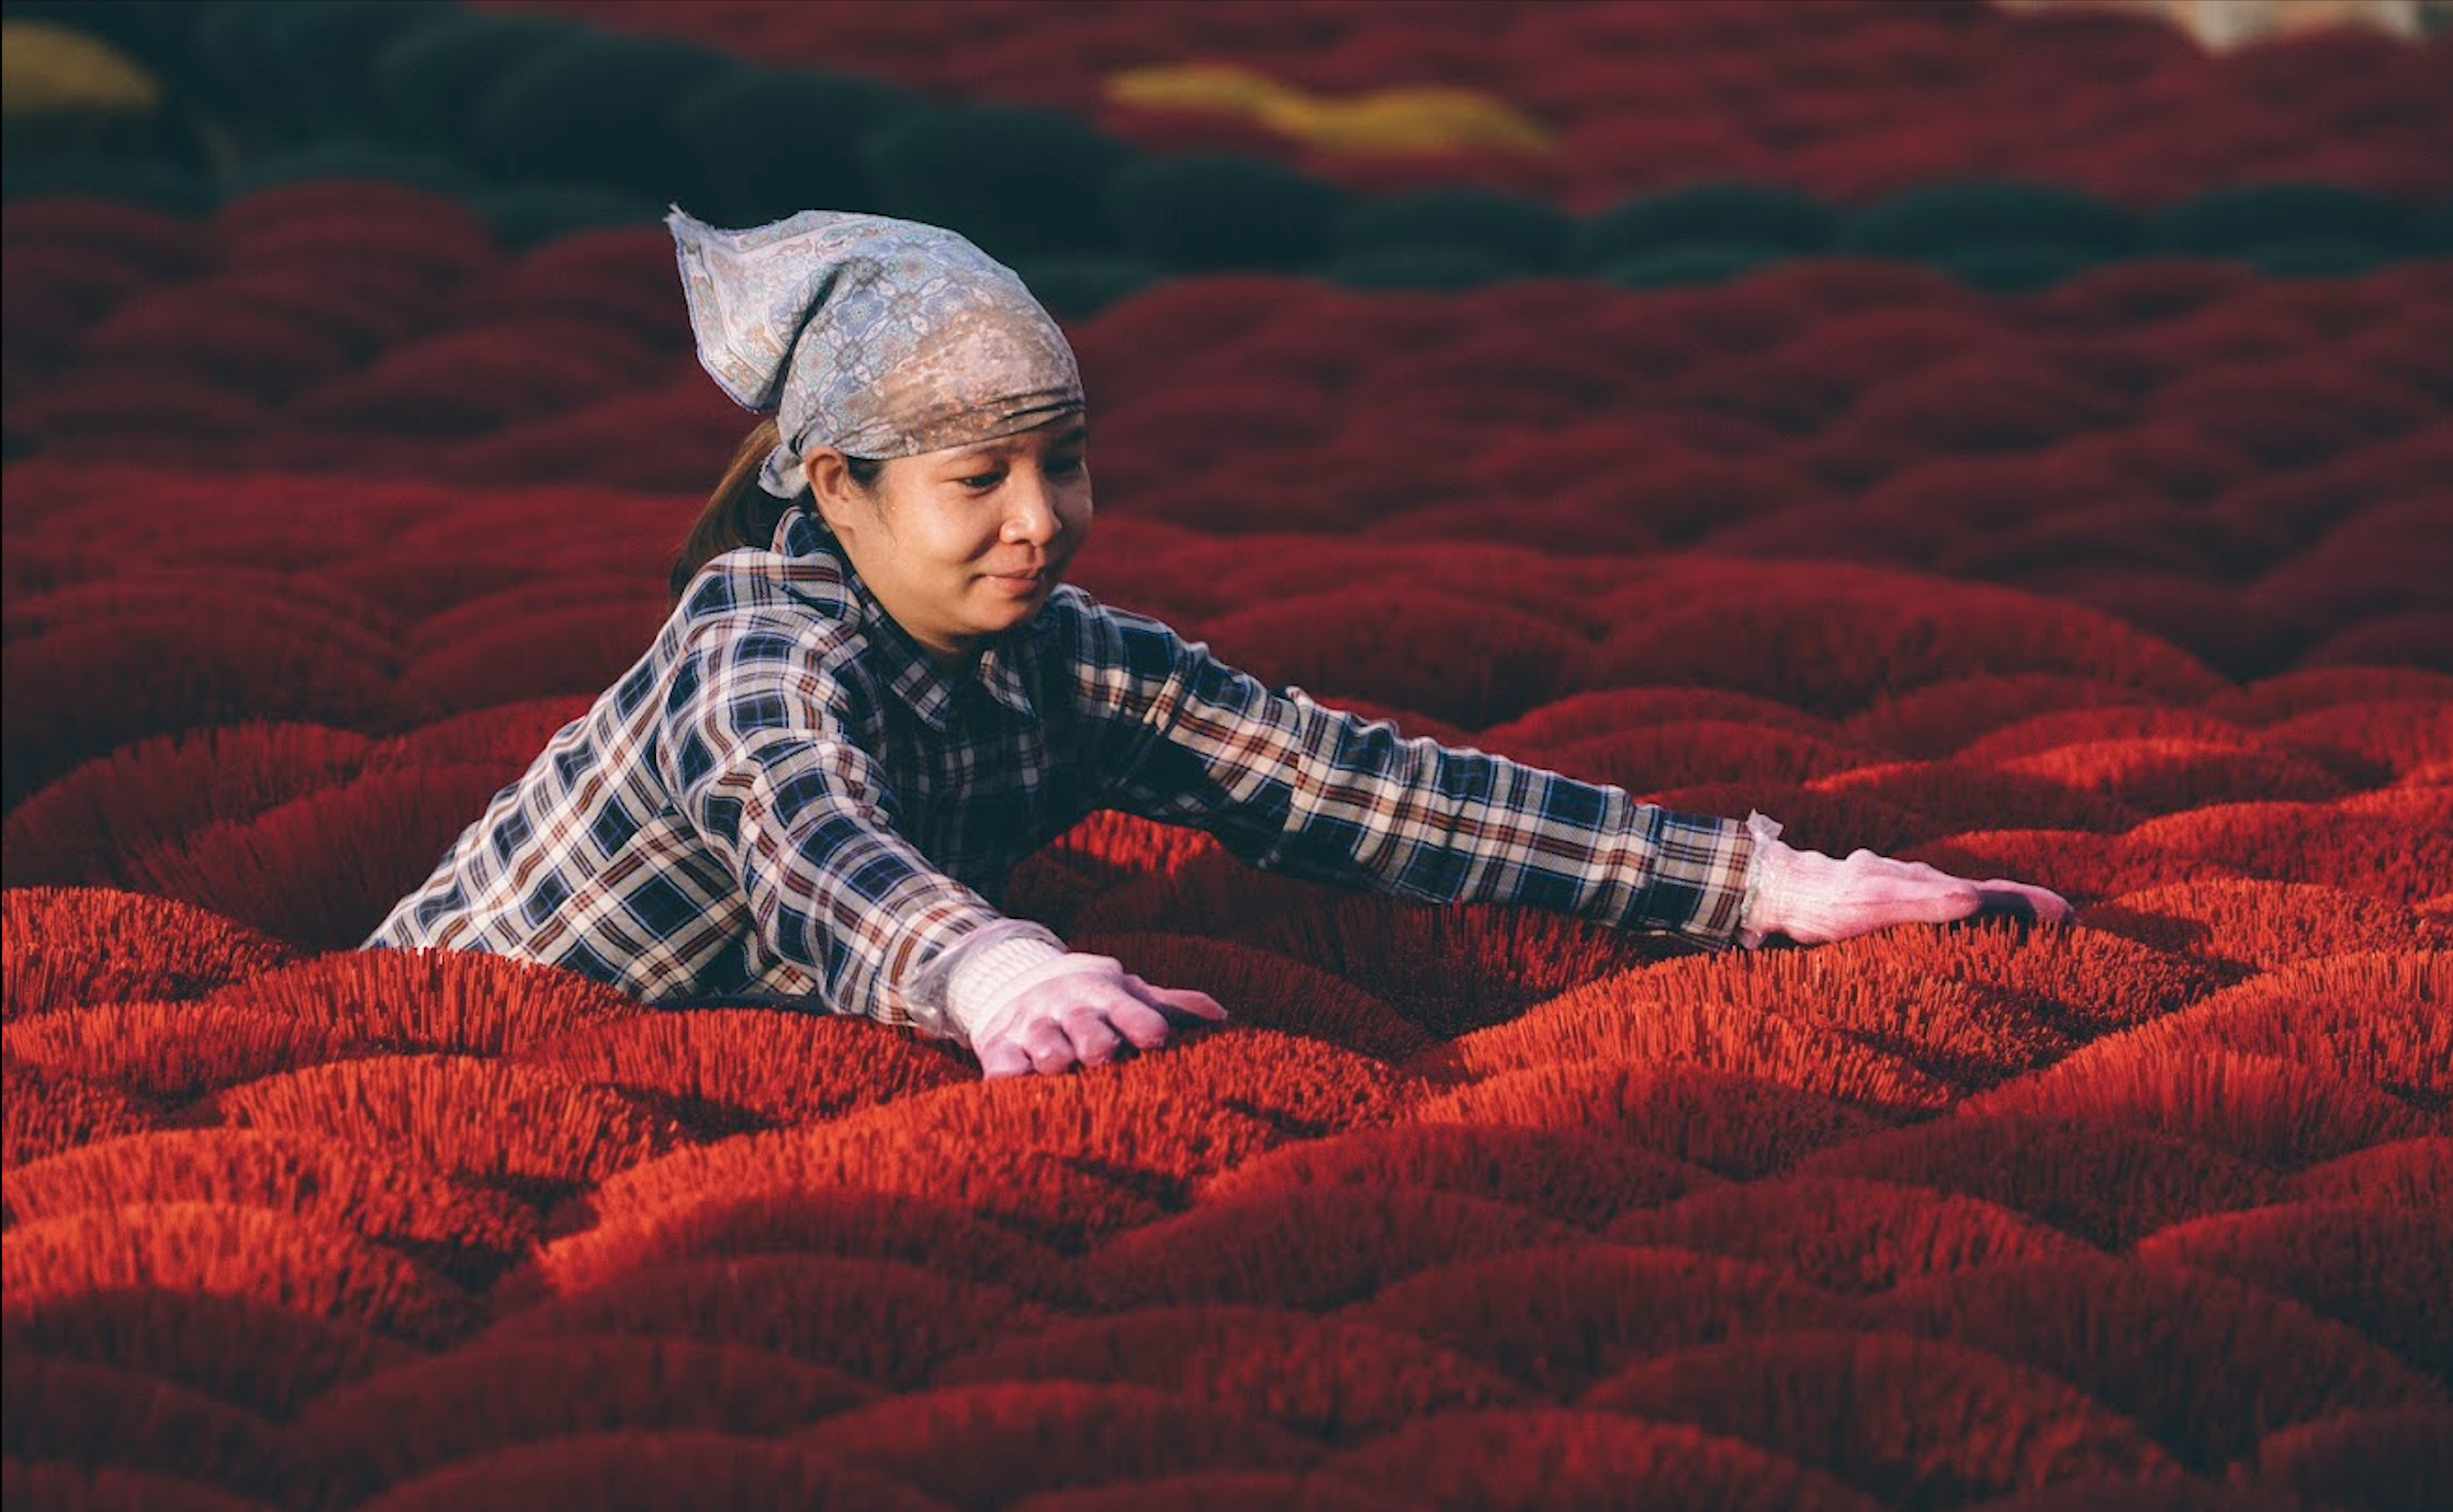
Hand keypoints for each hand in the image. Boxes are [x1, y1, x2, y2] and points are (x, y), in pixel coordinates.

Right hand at [953, 951, 1227, 1077]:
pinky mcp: (998, 1044)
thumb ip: (1173, 1006)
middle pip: (1082, 1021)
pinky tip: (1013, 1084)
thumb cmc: (1092, 1001)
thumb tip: (1224, 1018)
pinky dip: (1006, 1073)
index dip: (1141, 1020)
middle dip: (1093, 1037)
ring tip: (1059, 1067)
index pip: (1127, 1006)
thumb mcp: (1129, 994)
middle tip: (1103, 1055)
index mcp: (1105, 994)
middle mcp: (1068, 1007)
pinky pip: (1000, 1061)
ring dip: (1051, 1054)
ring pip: (1042, 1040)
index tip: (1158, 1038)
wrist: (1019, 982)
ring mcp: (1031, 1025)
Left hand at [1739, 826, 2070, 948]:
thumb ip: (1925, 902)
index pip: (1994, 893)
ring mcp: (1900, 889)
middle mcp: (1919, 883)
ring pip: (1960, 899)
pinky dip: (1960, 916)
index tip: (2075, 917)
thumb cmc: (1826, 902)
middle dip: (2026, 907)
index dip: (2033, 905)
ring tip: (2027, 928)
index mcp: (1928, 885)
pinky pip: (1932, 908)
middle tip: (2068, 923)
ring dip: (1997, 912)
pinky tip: (1957, 927)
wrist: (1777, 888)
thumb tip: (1975, 897)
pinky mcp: (1880, 899)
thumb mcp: (1877, 904)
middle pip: (1984, 893)